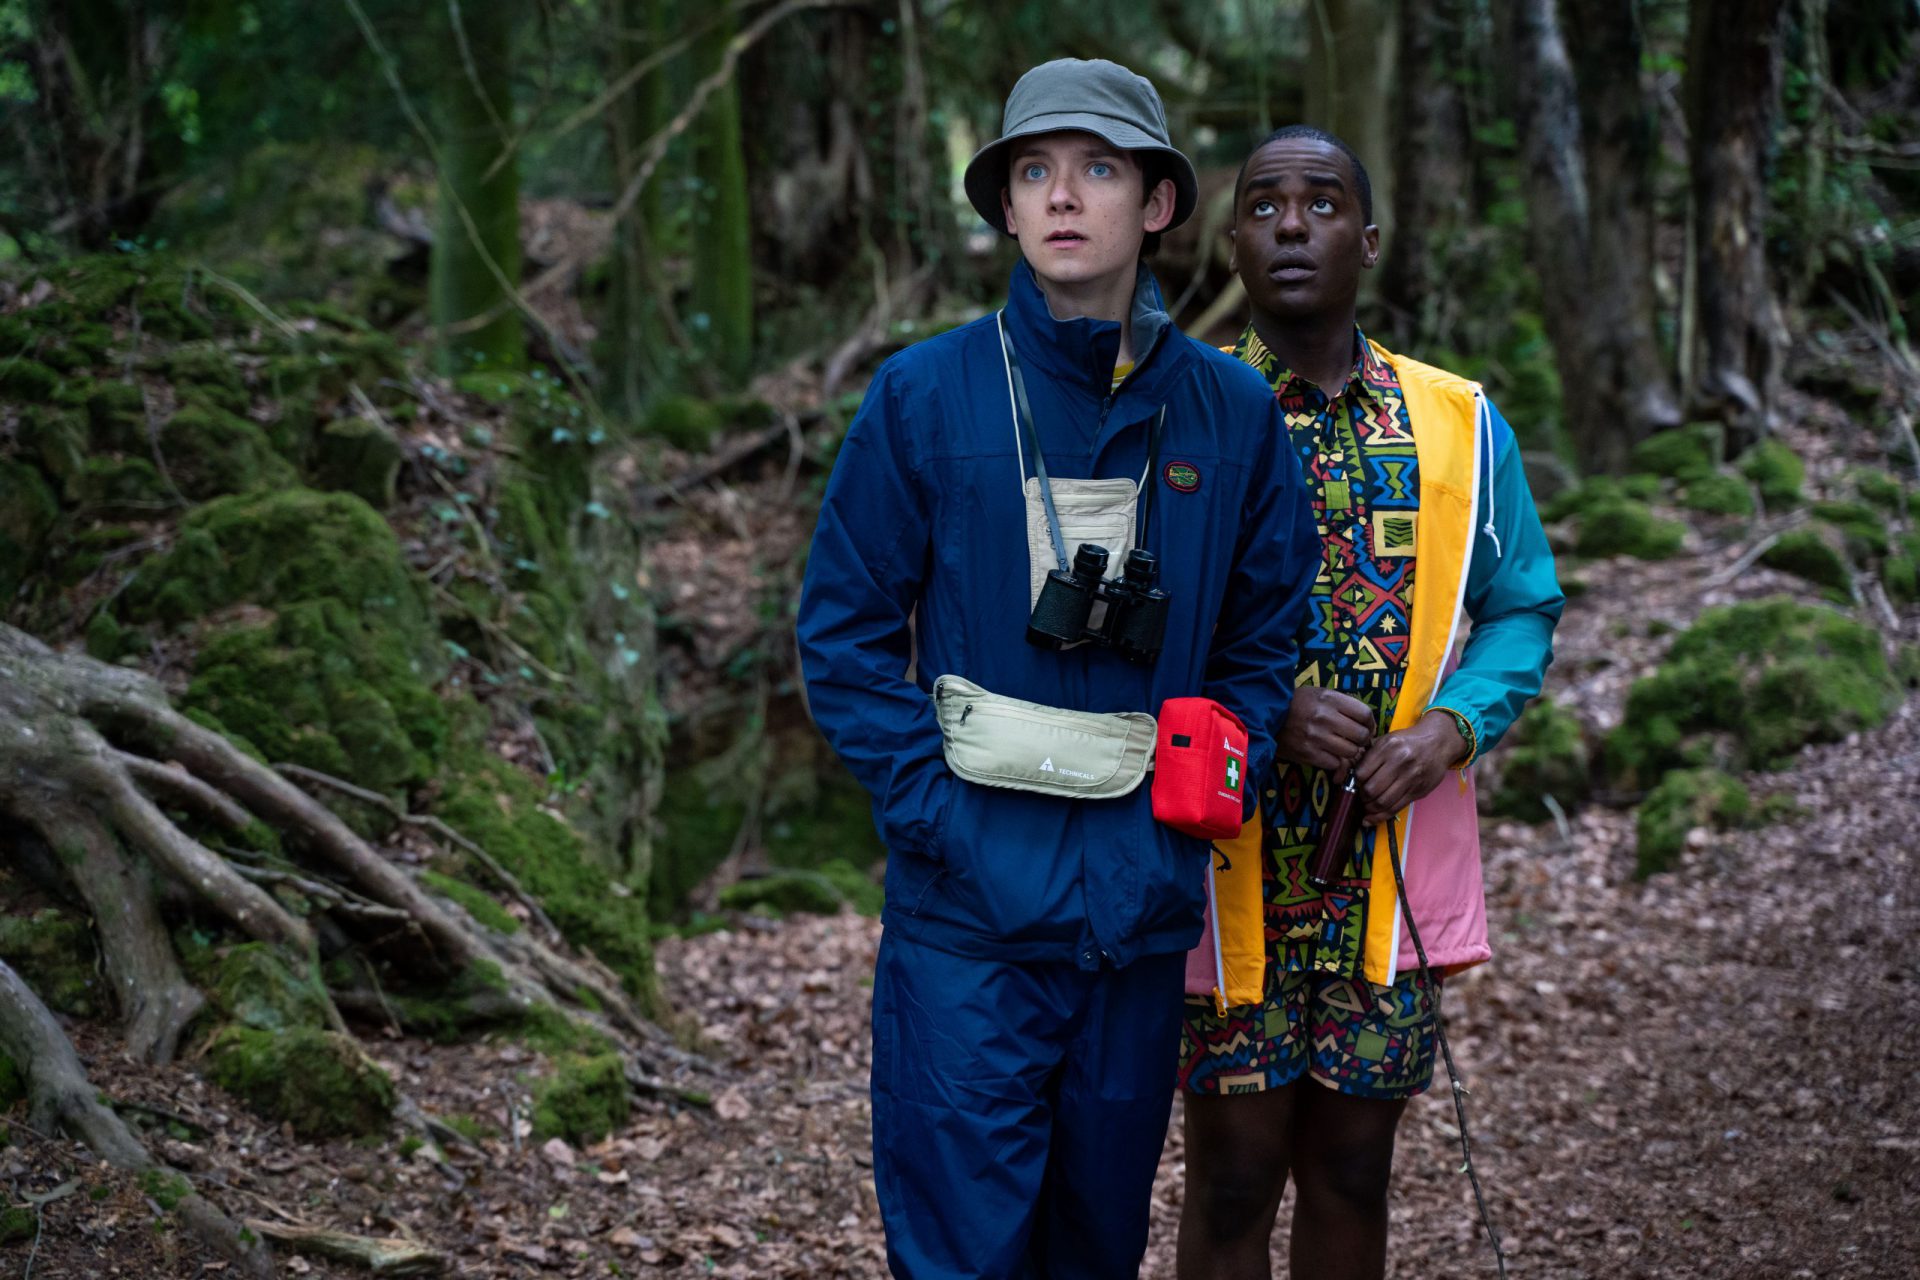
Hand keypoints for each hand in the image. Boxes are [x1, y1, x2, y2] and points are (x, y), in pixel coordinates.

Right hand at [1277, 687, 1373, 773]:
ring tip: (1340, 749)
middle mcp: (1325, 717)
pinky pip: (1335, 763)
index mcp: (1330, 699)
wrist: (1264, 716)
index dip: (1370, 723)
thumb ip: (1343, 705)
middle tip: (1354, 741)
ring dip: (1348, 753)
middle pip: (1362, 735)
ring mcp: (1316, 736)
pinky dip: (1335, 762)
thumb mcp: (1320, 695)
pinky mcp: (1308, 753)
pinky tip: (1327, 755)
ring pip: (1351, 752)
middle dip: (1361, 740)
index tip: (1366, 728)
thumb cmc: (1297, 704)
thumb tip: (1367, 724)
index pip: (1365, 714)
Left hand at [1353, 710, 1467, 825]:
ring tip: (1367, 807)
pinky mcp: (1418, 791)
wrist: (1438, 742)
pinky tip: (1372, 818)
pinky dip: (1380, 816)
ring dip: (1370, 809)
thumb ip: (1369, 755)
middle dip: (1362, 797)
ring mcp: (1411, 778)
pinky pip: (1396, 808)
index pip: (1362, 772)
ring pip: (1383, 802)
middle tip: (1361, 796)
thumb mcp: (1387, 740)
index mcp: (1387, 747)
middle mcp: (1400, 762)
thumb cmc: (1408, 741)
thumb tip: (1350, 775)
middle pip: (1371, 789)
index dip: (1354, 782)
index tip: (1355, 784)